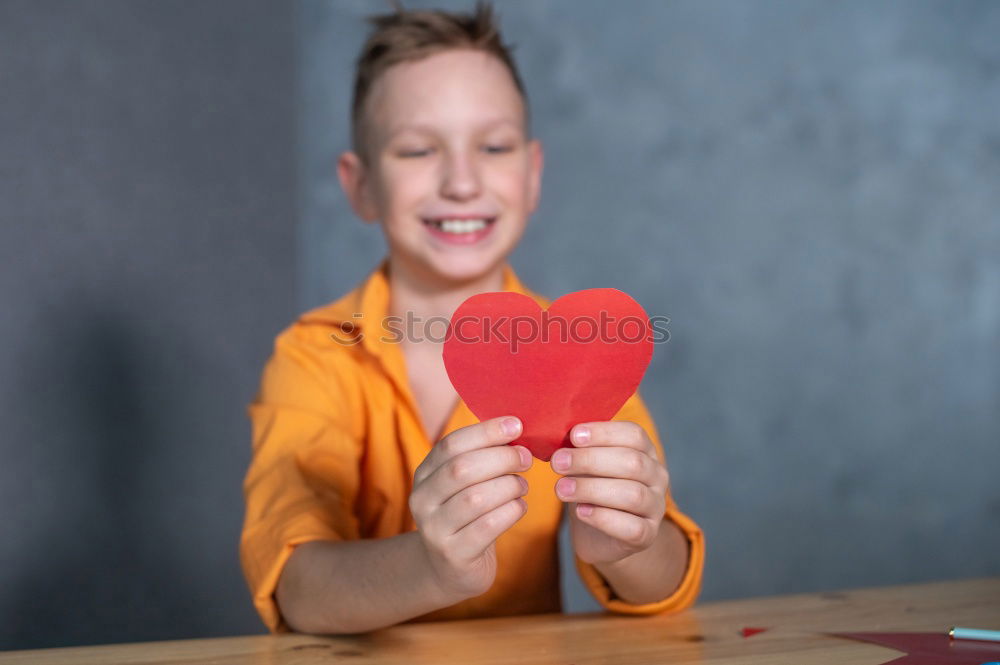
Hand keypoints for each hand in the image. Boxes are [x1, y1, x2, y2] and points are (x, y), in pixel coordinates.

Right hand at [409, 416, 531, 599]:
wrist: (450, 569)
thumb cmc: (467, 516)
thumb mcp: (463, 485)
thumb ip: (479, 458)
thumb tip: (515, 426)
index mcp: (424, 475)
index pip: (451, 444)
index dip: (485, 432)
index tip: (516, 425)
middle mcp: (422, 500)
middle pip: (463, 469)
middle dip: (501, 458)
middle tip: (526, 458)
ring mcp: (435, 530)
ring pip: (476, 498)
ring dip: (509, 486)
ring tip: (521, 485)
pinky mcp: (453, 554)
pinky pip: (488, 526)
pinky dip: (511, 511)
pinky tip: (519, 506)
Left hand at [550, 421, 668, 564]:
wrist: (599, 534)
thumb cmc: (592, 489)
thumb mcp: (586, 466)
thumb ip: (581, 450)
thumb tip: (562, 440)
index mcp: (645, 451)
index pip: (634, 434)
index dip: (604, 432)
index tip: (574, 436)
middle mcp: (657, 476)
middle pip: (632, 462)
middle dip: (591, 460)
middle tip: (558, 463)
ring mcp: (655, 507)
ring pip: (633, 494)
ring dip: (591, 489)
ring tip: (561, 489)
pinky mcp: (648, 535)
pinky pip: (632, 527)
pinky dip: (603, 518)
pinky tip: (581, 511)